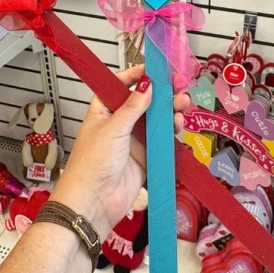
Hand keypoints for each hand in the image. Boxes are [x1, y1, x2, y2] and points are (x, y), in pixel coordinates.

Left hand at [50, 65, 189, 237]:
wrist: (94, 202)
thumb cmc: (91, 164)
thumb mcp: (112, 129)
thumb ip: (132, 107)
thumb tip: (146, 85)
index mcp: (103, 111)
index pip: (120, 86)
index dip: (135, 76)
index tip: (152, 70)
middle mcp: (119, 123)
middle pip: (144, 102)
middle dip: (161, 93)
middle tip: (178, 85)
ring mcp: (133, 140)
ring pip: (156, 120)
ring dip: (170, 111)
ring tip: (182, 104)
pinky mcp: (145, 156)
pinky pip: (162, 140)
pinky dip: (172, 132)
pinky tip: (178, 124)